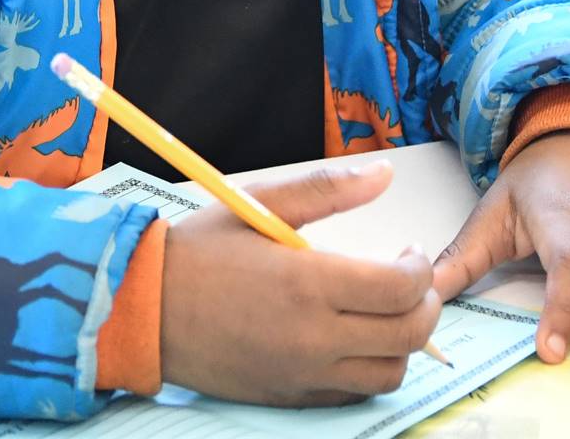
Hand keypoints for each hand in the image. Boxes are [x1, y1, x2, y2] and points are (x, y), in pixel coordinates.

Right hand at [161, 163, 441, 405]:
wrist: (144, 308)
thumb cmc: (198, 252)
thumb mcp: (258, 204)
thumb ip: (326, 188)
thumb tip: (382, 174)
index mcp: (307, 283)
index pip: (402, 287)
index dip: (420, 267)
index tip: (408, 251)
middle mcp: (313, 336)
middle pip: (409, 334)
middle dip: (426, 304)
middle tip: (411, 282)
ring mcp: (304, 373)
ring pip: (390, 372)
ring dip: (402, 341)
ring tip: (384, 312)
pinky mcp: (293, 395)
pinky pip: (356, 393)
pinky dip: (369, 368)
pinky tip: (354, 339)